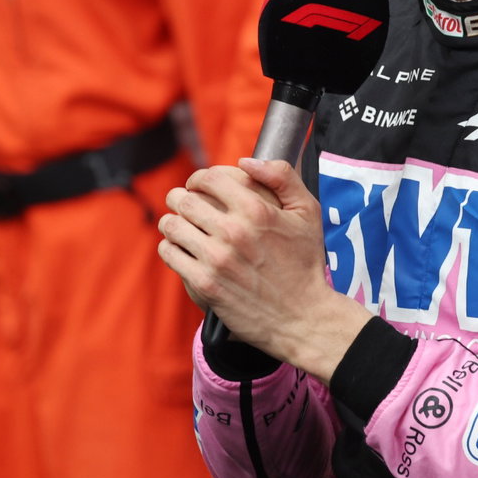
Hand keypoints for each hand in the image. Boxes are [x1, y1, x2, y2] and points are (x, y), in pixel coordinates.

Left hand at [158, 158, 370, 379]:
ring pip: (171, 225)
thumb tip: (245, 160)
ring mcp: (216, 259)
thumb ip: (282, 175)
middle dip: (180, 198)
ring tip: (180, 226)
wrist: (303, 317)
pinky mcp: (204, 284)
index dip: (199, 178)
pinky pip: (170, 253)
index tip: (198, 186)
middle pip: (184, 199)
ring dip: (173, 222)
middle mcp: (233, 231)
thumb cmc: (305, 262)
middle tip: (184, 204)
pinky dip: (171, 247)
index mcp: (256, 209)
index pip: (209, 178)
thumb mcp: (307, 211)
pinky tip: (181, 249)